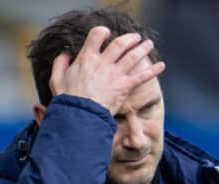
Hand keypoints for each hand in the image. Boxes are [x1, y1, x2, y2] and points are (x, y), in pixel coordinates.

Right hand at [49, 26, 164, 114]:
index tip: (107, 33)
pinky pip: (141, 77)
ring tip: (148, 43)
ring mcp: (115, 74)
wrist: (80, 115)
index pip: (96, 36)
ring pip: (132, 56)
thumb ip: (60, 64)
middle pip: (119, 44)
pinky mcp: (124, 87)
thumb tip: (65, 54)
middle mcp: (103, 63)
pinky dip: (153, 70)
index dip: (102, 32)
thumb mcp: (56, 80)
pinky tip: (162, 66)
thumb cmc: (68, 100)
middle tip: (135, 37)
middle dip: (129, 39)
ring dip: (142, 48)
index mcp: (86, 58)